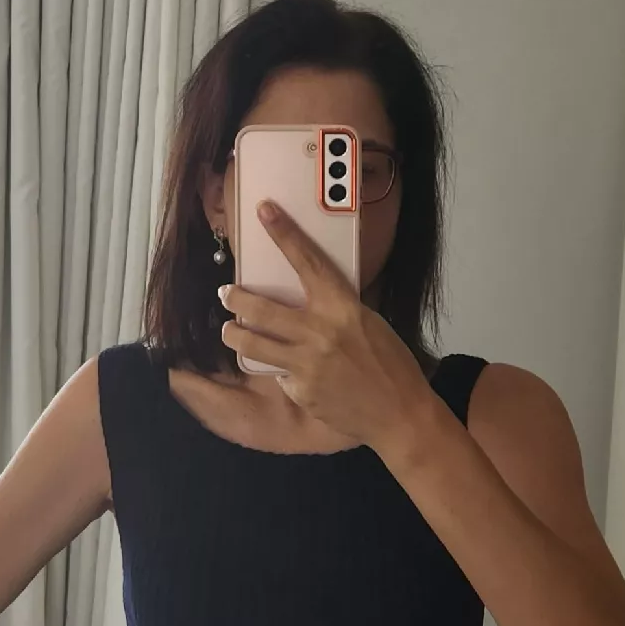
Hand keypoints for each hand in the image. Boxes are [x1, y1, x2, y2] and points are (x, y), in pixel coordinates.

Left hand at [220, 201, 434, 453]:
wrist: (399, 414)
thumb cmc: (391, 365)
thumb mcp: (369, 324)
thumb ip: (338, 310)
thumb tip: (311, 301)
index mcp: (343, 307)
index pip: (306, 262)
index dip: (283, 234)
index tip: (264, 211)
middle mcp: (319, 331)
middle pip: (261, 307)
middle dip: (235, 297)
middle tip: (225, 293)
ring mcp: (306, 363)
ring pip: (252, 342)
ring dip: (234, 334)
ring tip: (230, 331)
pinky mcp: (300, 390)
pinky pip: (277, 373)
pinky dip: (277, 370)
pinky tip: (285, 373)